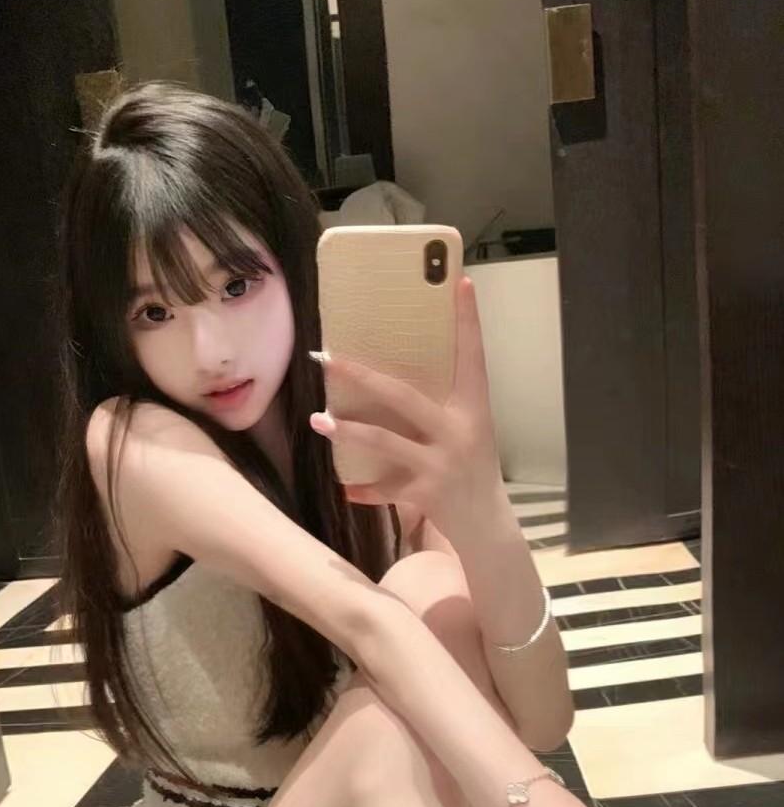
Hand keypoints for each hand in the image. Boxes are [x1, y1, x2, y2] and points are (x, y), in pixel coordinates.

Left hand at [309, 275, 502, 527]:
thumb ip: (440, 407)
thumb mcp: (467, 431)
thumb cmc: (473, 468)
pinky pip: (385, 488)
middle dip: (363, 377)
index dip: (468, 320)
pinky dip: (364, 490)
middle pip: (403, 396)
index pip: (472, 356)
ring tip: (318, 421)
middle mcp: (458, 431)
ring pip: (383, 441)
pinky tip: (346, 489)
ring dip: (346, 432)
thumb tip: (393, 379)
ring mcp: (441, 463)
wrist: (488, 524)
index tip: (460, 282)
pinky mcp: (426, 493)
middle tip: (330, 360)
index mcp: (473, 408)